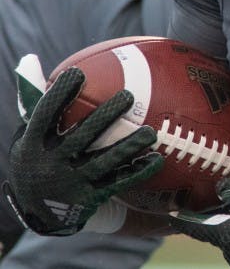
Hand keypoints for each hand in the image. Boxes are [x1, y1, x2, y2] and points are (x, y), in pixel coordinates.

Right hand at [3, 67, 163, 235]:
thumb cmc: (38, 159)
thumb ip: (35, 101)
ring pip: (104, 162)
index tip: (77, 73)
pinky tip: (157, 159)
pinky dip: (138, 171)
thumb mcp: (29, 135)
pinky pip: (118, 183)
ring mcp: (71, 182)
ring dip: (129, 146)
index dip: (59, 95)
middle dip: (105, 117)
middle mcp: (51, 164)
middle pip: (81, 138)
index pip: (44, 117)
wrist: (38, 212)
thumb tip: (30, 58)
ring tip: (150, 132)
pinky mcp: (89, 198)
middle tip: (129, 96)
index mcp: (33, 145)